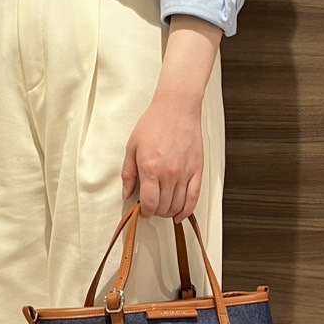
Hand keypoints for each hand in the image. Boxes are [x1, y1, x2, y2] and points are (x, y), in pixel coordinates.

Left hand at [121, 92, 204, 219]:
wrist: (177, 108)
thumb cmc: (154, 124)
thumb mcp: (132, 147)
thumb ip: (128, 174)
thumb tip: (126, 194)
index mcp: (150, 168)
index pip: (149, 203)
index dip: (145, 212)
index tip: (143, 211)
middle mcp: (169, 173)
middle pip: (164, 207)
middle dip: (156, 212)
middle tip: (152, 208)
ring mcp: (185, 173)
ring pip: (178, 205)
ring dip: (169, 212)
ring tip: (164, 209)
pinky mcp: (197, 170)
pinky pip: (194, 198)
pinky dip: (187, 210)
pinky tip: (180, 214)